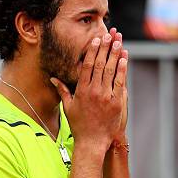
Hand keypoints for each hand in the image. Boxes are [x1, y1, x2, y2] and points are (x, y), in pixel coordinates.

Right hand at [51, 32, 126, 151]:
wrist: (92, 142)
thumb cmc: (79, 126)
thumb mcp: (68, 107)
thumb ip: (62, 91)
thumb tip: (53, 79)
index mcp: (81, 91)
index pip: (87, 66)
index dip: (92, 51)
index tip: (96, 40)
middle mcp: (93, 91)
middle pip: (100, 65)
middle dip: (105, 48)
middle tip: (109, 35)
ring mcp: (105, 97)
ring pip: (110, 71)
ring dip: (115, 54)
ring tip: (118, 41)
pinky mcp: (115, 103)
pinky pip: (119, 83)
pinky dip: (122, 70)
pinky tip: (124, 58)